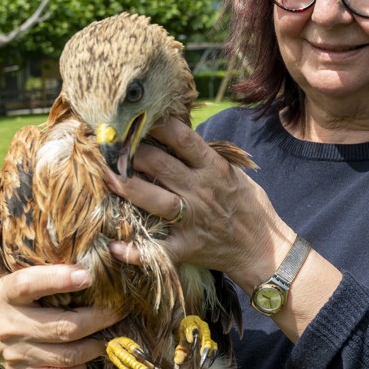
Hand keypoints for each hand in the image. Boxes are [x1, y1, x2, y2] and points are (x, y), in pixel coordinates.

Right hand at [0, 264, 124, 368]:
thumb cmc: (19, 297)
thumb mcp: (22, 276)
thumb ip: (51, 271)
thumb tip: (98, 259)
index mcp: (7, 293)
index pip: (29, 284)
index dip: (60, 280)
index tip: (89, 276)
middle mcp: (9, 325)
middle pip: (63, 327)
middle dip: (99, 319)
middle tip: (118, 312)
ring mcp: (14, 354)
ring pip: (67, 355)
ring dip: (95, 346)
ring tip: (107, 336)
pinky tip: (85, 358)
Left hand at [102, 117, 293, 289]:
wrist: (264, 249)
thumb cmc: (248, 206)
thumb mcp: (233, 173)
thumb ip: (205, 157)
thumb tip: (176, 135)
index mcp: (214, 168)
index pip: (183, 138)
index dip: (156, 124)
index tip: (134, 116)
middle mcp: (201, 190)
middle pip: (159, 164)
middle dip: (130, 151)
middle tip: (108, 144)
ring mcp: (193, 219)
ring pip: (153, 199)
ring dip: (126, 187)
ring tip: (105, 176)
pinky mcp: (187, 247)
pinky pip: (157, 250)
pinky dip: (135, 251)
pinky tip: (114, 246)